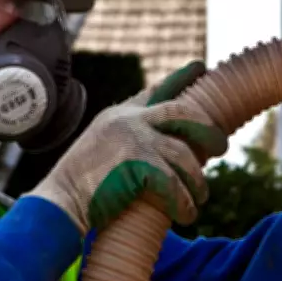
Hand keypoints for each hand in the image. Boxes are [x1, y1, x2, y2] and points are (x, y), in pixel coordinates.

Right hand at [26, 61, 227, 233]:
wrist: (59, 204)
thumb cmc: (81, 185)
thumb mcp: (102, 146)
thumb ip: (129, 136)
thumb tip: (168, 144)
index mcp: (119, 115)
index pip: (156, 90)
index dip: (181, 77)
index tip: (201, 66)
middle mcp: (128, 121)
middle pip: (182, 113)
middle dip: (207, 130)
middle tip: (222, 146)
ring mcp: (133, 140)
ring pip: (184, 154)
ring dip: (196, 180)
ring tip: (200, 196)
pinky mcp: (137, 165)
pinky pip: (174, 183)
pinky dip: (183, 202)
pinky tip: (186, 214)